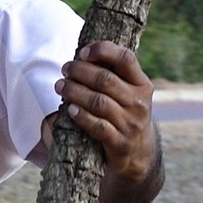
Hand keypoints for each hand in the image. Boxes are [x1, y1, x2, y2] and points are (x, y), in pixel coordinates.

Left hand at [55, 40, 159, 184]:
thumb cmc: (126, 113)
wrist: (138, 152)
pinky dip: (82, 116)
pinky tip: (70, 109)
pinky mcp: (120, 143)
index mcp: (142, 84)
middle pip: (105, 80)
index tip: (82, 52)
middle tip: (65, 69)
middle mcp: (139, 103)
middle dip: (80, 71)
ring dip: (75, 91)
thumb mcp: (129, 93)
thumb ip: (115, 75)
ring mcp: (131, 123)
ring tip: (60, 86)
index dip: (103, 50)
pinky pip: (98, 126)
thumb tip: (83, 54)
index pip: (126, 59)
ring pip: (98, 102)